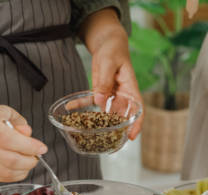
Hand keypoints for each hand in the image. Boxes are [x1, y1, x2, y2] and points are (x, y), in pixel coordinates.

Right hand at [0, 105, 46, 181]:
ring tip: (28, 162)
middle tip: (36, 157)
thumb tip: (28, 134)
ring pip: (5, 172)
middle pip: (8, 159)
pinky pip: (0, 177)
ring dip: (23, 169)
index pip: (8, 140)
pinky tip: (20, 168)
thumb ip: (21, 123)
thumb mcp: (9, 113)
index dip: (29, 147)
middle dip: (29, 161)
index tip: (42, 148)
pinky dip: (15, 175)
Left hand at [85, 10, 142, 139]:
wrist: (107, 43)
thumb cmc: (113, 51)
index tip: (132, 136)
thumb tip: (99, 101)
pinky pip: (90, 101)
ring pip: (105, 112)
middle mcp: (122, 95)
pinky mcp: (100, 91)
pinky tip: (70, 108)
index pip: (138, 109)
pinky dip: (81, 104)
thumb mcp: (109, 64)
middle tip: (106, 140)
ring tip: (87, 130)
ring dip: (97, 121)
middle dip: (115, 128)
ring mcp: (111, 94)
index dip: (136, 124)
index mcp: (130, 88)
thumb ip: (104, 82)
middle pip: (122, 115)